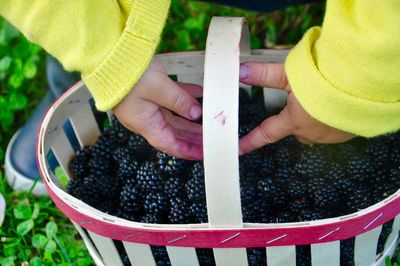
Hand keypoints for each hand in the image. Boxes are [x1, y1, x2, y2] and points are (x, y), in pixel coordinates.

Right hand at [113, 58, 202, 159]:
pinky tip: (198, 95)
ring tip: (207, 122)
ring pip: (173, 117)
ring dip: (190, 120)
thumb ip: (180, 101)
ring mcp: (146, 104)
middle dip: (192, 137)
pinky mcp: (148, 91)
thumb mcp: (159, 88)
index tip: (202, 154)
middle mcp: (145, 117)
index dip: (187, 151)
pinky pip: (170, 99)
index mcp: (144, 123)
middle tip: (210, 140)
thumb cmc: (126, 72)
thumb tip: (195, 113)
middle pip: (173, 132)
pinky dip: (184, 98)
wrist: (108, 52)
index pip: (169, 144)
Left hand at [238, 62, 354, 154]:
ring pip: (315, 130)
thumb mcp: (290, 74)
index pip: (266, 133)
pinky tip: (338, 105)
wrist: (365, 85)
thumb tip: (241, 72)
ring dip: (314, 119)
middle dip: (293, 121)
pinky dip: (332, 119)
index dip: (252, 141)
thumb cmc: (327, 80)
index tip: (240, 149)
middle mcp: (312, 133)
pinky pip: (335, 128)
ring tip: (321, 100)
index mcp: (294, 121)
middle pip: (295, 131)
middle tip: (299, 103)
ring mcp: (332, 135)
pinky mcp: (350, 132)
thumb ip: (264, 75)